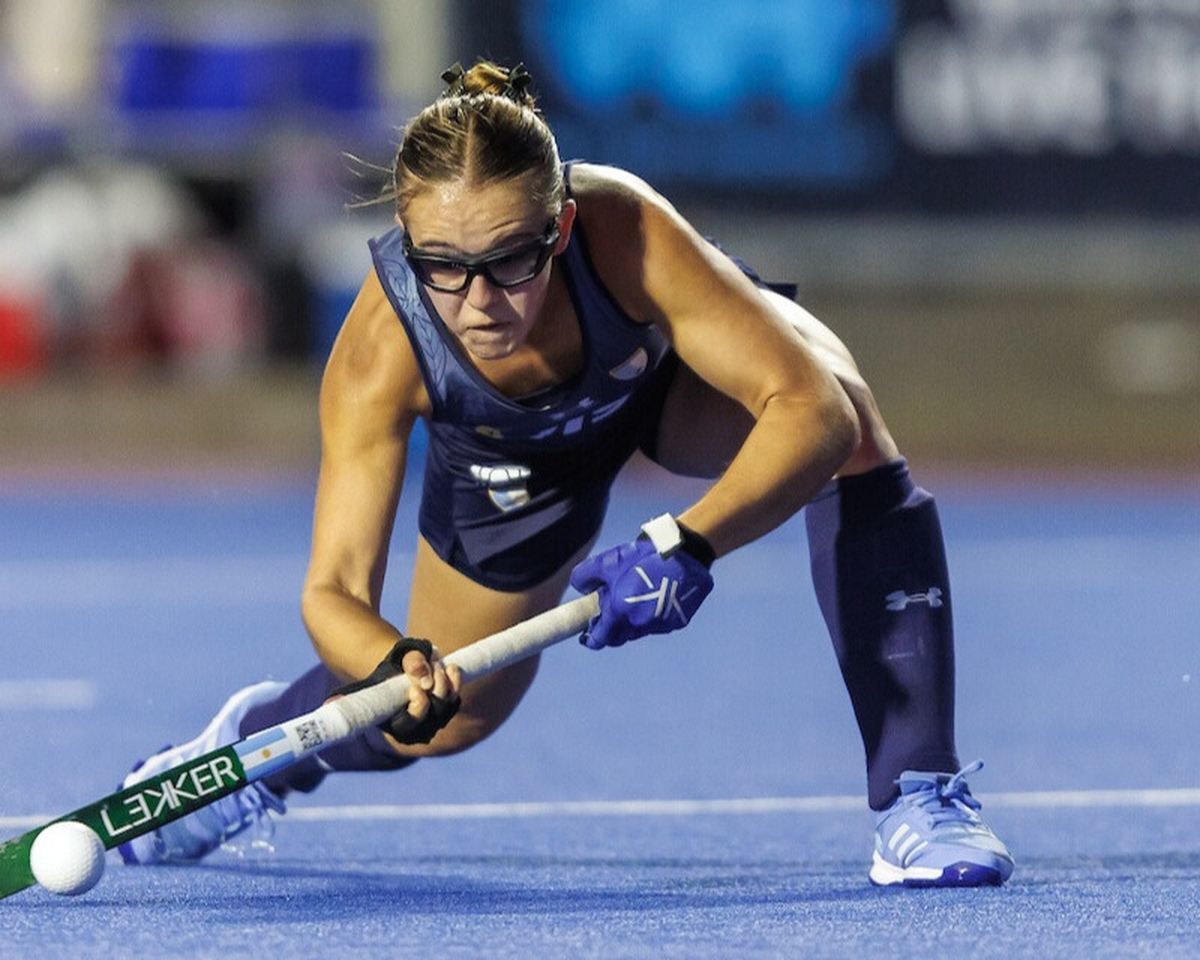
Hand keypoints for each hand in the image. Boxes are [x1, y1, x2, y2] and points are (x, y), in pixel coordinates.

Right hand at [331, 637, 462, 743]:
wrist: (386, 665)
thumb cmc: (372, 677)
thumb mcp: (363, 682)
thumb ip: (349, 696)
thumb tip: (330, 705)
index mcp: (396, 724)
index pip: (413, 725)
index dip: (419, 709)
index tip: (416, 690)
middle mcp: (418, 722)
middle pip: (437, 714)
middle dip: (438, 692)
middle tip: (433, 671)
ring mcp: (434, 711)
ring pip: (448, 703)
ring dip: (446, 682)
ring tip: (437, 664)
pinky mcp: (446, 697)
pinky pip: (456, 693)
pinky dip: (455, 679)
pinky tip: (451, 668)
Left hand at [569, 515, 713, 648]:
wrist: (687, 554)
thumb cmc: (646, 556)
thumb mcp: (608, 561)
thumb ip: (585, 575)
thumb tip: (580, 588)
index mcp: (620, 611)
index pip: (600, 639)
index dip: (592, 638)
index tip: (588, 635)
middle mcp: (639, 623)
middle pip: (619, 637)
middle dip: (611, 630)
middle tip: (610, 615)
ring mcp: (660, 625)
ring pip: (639, 630)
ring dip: (632, 622)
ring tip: (634, 601)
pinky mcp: (677, 622)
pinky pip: (658, 625)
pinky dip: (652, 616)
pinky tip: (654, 598)